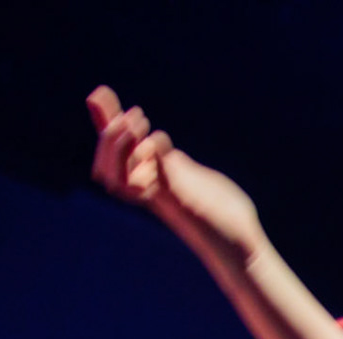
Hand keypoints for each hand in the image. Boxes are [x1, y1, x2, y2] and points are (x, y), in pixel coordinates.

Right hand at [86, 85, 264, 264]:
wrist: (242, 243)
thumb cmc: (220, 211)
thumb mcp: (189, 174)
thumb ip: (170, 159)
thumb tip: (154, 139)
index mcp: (150, 182)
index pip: (114, 153)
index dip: (102, 124)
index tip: (99, 92)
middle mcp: (151, 192)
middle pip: (106, 167)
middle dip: (109, 134)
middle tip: (135, 114)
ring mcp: (166, 199)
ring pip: (118, 177)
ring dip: (121, 145)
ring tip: (140, 121)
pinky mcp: (185, 204)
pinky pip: (157, 179)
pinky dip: (153, 155)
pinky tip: (161, 140)